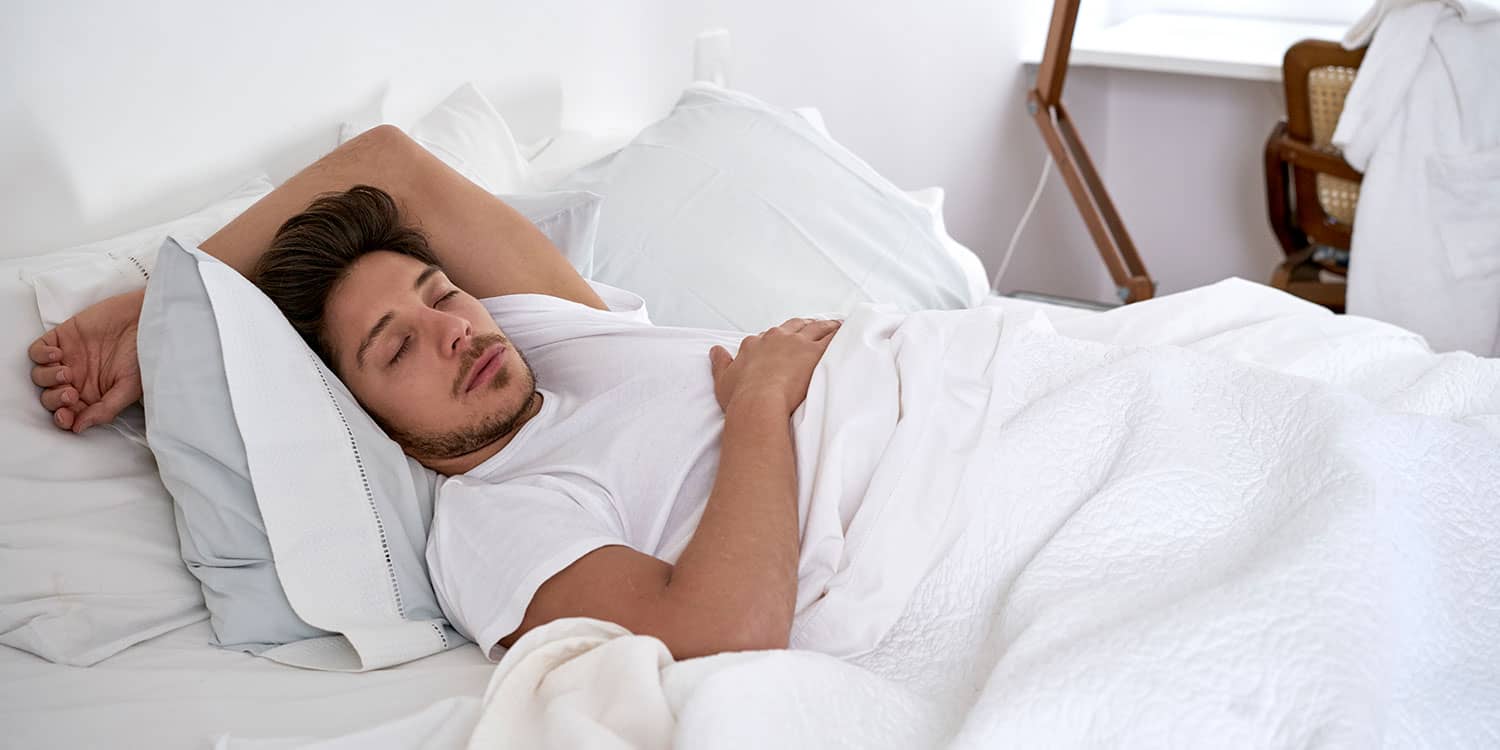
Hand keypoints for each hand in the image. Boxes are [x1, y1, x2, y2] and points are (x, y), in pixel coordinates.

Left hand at [28, 289, 145, 432]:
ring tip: (68, 373)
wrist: (143, 321)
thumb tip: (78, 428)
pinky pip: (37, 351)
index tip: (67, 416)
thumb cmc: (142, 354)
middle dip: (55, 400)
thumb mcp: (129, 388)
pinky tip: (59, 354)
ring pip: (40, 376)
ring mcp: (67, 358)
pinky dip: (41, 355)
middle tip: (71, 393)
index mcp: (92, 395)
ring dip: (48, 379)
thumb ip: (105, 409)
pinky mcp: (61, 338)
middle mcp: (77, 379)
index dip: (63, 418)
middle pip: (49, 398)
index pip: (68, 413)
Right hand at [708, 318, 841, 415]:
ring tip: (834, 326)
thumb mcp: (723, 378)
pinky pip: (830, 338)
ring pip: (814, 328)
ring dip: (825, 326)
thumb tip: (715, 350)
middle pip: (794, 326)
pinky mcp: (814, 352)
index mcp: (755, 343)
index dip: (779, 337)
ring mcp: (796, 343)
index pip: (769, 335)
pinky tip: (844, 333)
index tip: (785, 339)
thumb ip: (720, 362)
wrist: (758, 403)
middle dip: (804, 325)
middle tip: (814, 326)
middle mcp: (775, 338)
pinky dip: (838, 334)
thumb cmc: (741, 396)